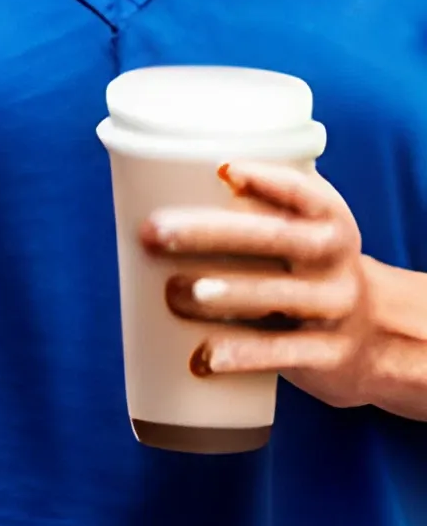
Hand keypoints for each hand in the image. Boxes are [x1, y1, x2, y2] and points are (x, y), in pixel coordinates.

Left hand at [145, 161, 426, 416]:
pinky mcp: (328, 354)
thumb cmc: (306, 267)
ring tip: (174, 292)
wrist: (375, 337)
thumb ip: (252, 207)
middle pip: (276, 238)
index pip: (302, 191)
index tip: (221, 170)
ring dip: (223, 294)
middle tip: (155, 231)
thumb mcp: (300, 230)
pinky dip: (241, 353)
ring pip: (275, 296)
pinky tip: (204, 355)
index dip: (266, 179)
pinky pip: (281, 352)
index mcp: (327, 218)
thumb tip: (151, 186)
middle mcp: (336, 258)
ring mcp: (335, 307)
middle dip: (210, 232)